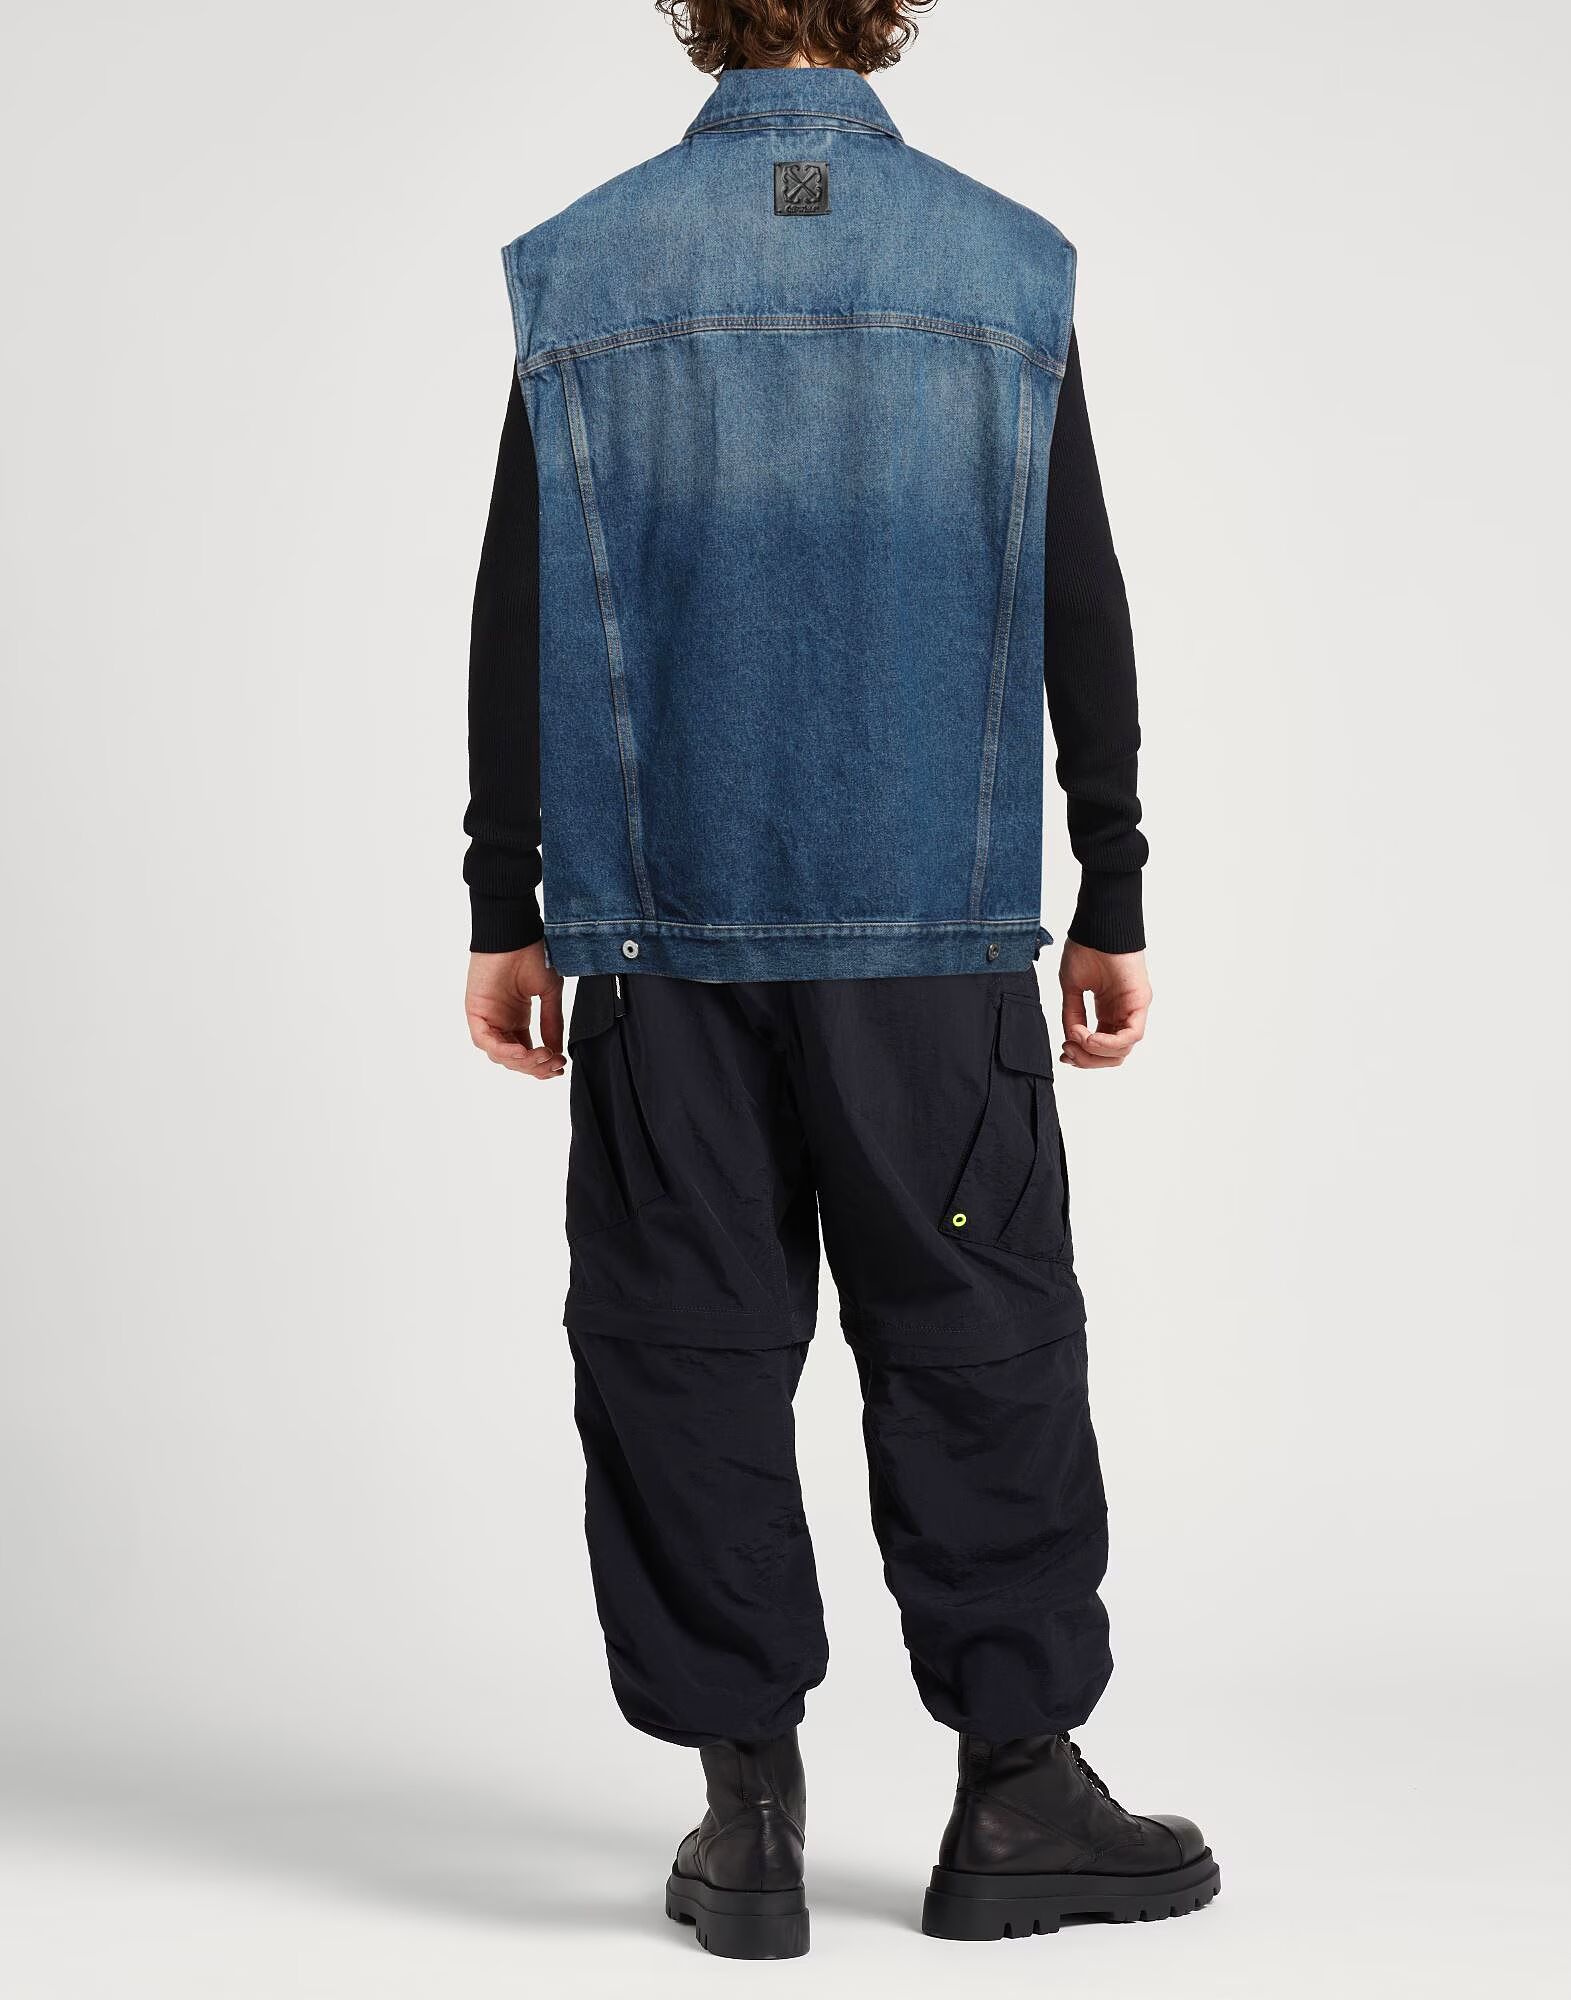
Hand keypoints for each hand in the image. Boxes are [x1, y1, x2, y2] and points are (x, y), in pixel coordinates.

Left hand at [465, 943, 564, 1078]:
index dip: (542, 1063)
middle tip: (555, 1064)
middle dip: (535, 1066)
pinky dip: (504, 1050)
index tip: (560, 1067)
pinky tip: (523, 1052)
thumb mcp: (549, 993)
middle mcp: (500, 1021)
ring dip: (522, 1061)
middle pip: (514, 1058)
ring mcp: (487, 1018)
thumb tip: (556, 1050)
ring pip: (500, 1054)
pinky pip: (486, 1041)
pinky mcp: (475, 1012)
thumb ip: (551, 1023)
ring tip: (543, 1057)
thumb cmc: (532, 954)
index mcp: (516, 1017)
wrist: (516, 933)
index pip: (526, 1052)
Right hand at [1058, 942, 1151, 1069]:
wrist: (1098, 924)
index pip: (1101, 1046)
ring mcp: (1134, 1008)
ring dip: (1095, 1053)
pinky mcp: (1140, 1002)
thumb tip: (1071, 1041)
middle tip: (1068, 1052)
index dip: (1083, 1056)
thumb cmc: (1086, 947)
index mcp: (1108, 1010)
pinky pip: (1130, 1035)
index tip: (1064, 1053)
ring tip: (1075, 1041)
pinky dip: (1108, 1043)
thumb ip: (1072, 1016)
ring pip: (1123, 1050)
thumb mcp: (1072, 988)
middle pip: (1113, 1055)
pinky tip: (1088, 1037)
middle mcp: (1123, 1012)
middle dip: (1088, 1060)